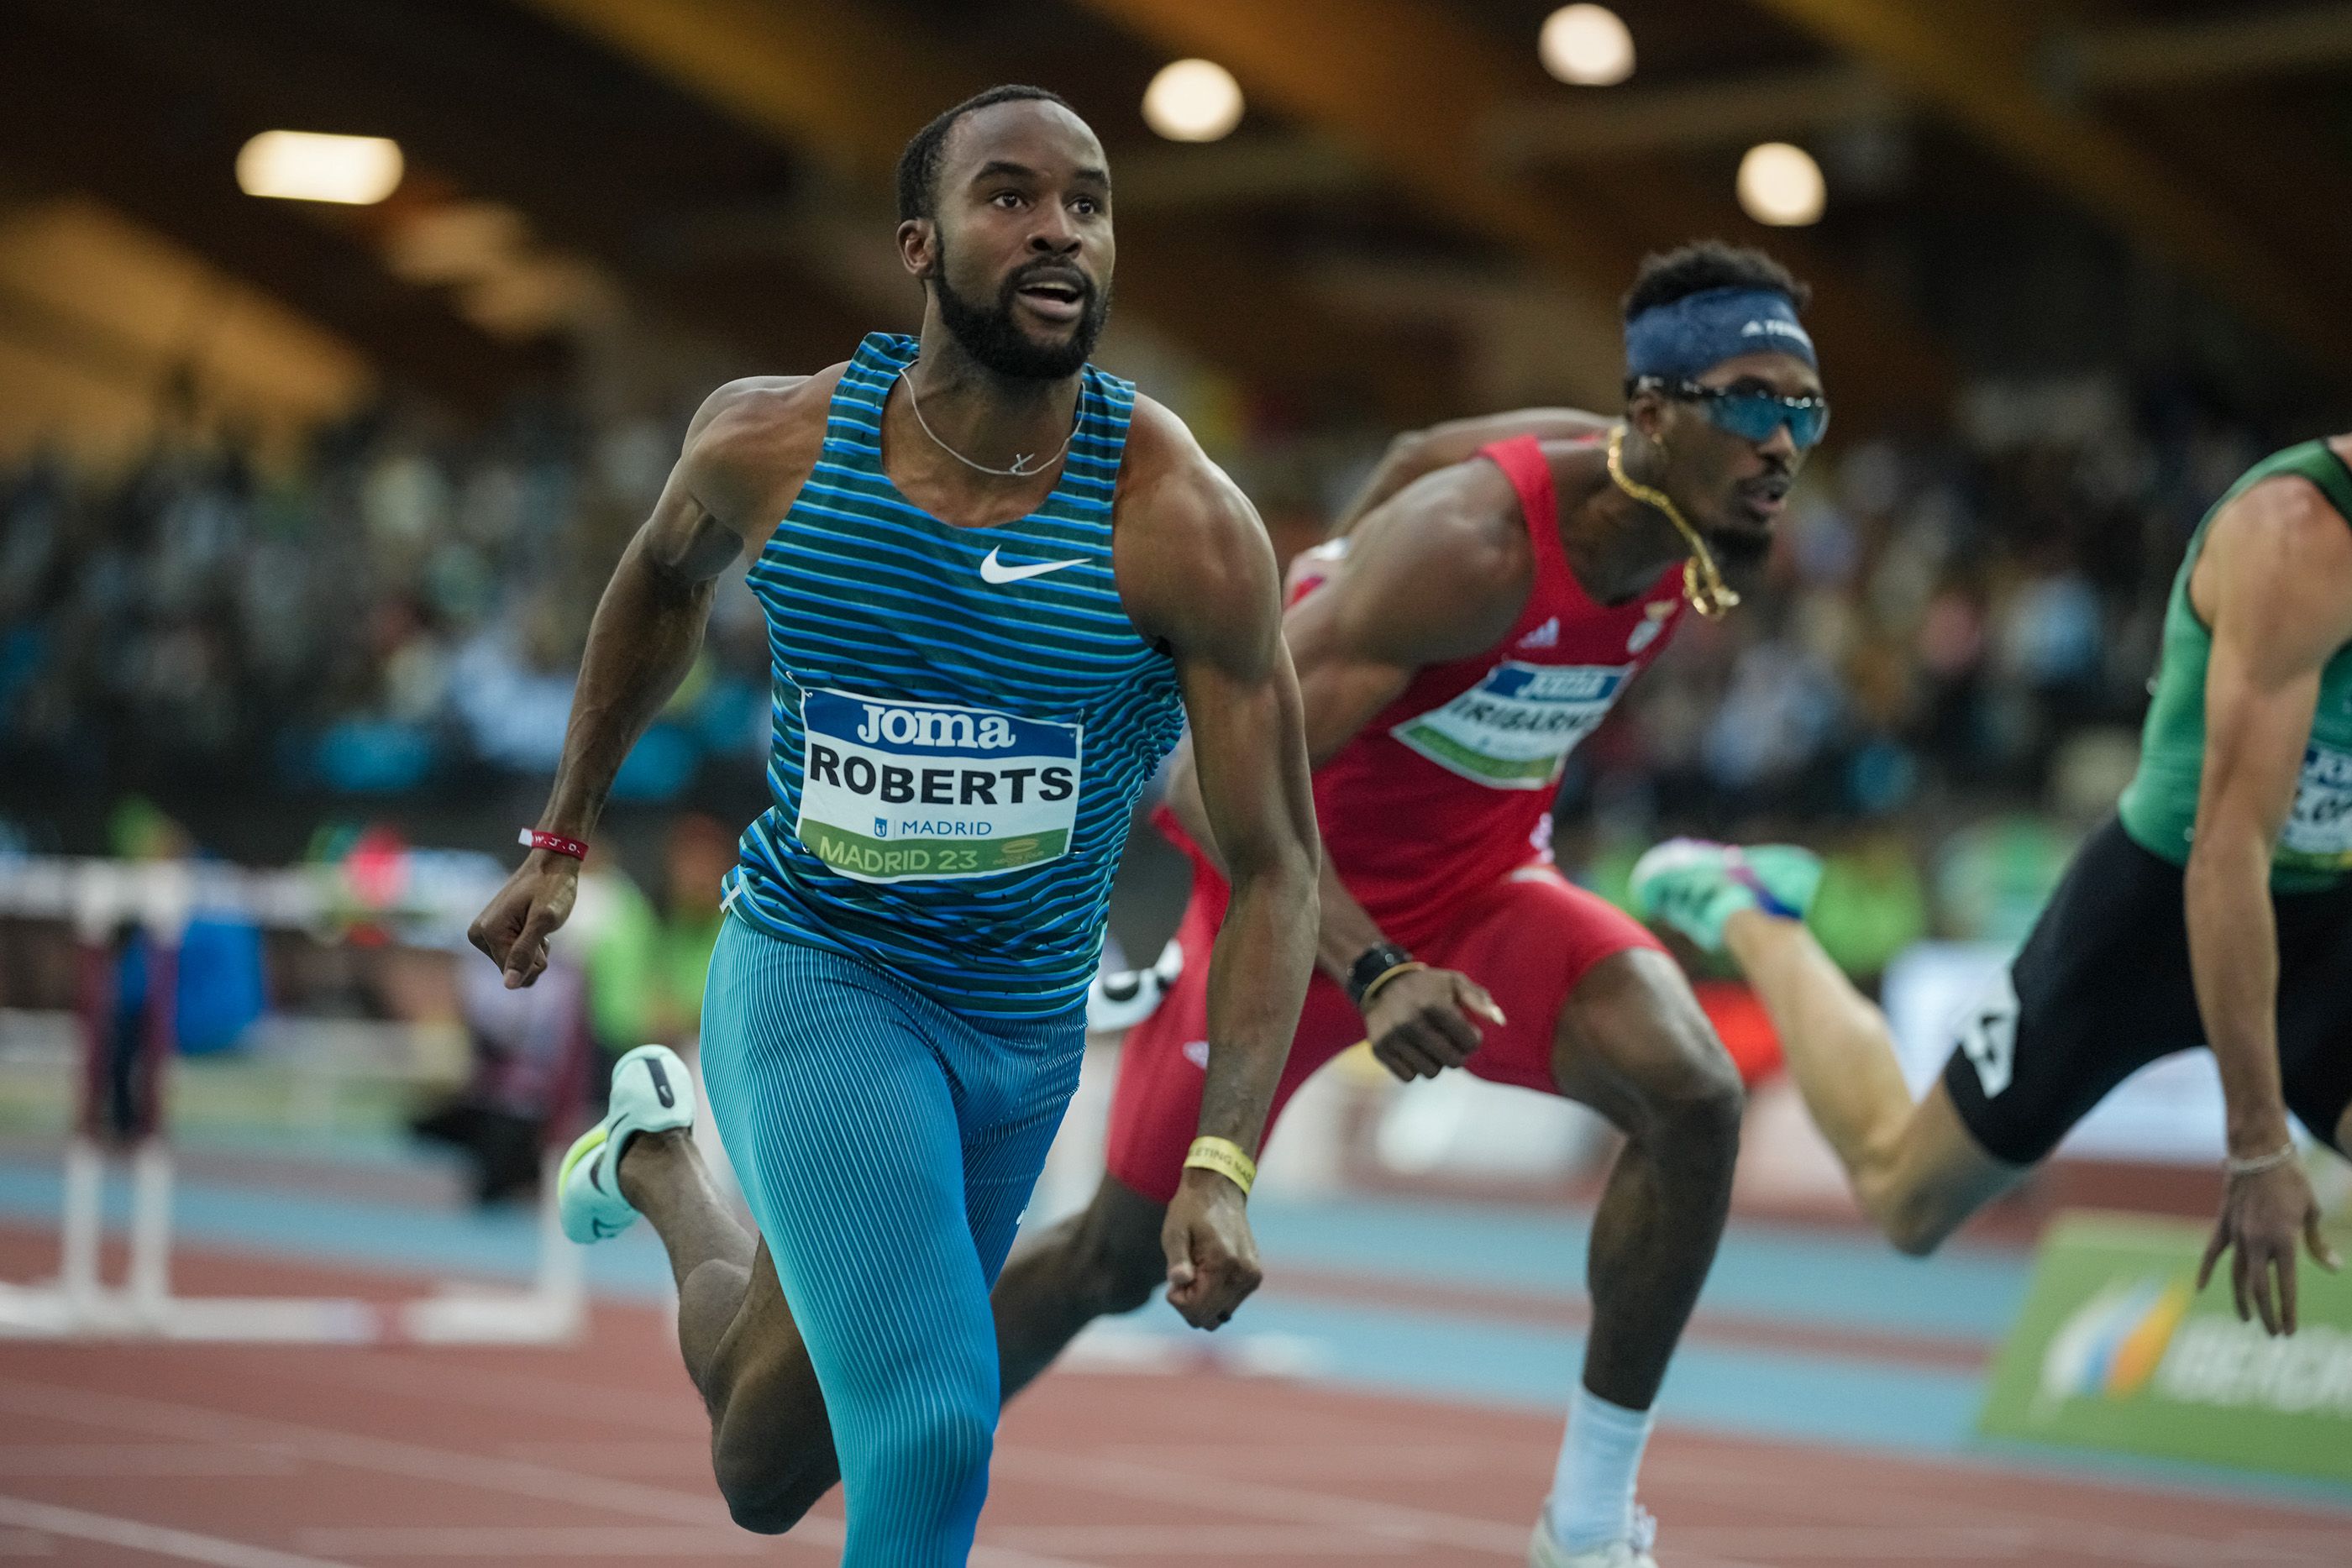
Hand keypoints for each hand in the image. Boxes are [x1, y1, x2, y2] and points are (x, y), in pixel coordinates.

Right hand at [467, 852, 579, 988]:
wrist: (552, 864)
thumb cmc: (552, 888)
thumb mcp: (544, 921)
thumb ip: (525, 953)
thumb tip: (508, 985)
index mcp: (488, 932)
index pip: (513, 973)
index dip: (537, 960)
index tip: (543, 936)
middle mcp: (479, 935)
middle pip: (512, 972)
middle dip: (534, 957)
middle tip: (542, 929)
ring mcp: (484, 934)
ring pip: (515, 965)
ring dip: (534, 951)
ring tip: (538, 925)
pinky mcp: (492, 933)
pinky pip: (513, 955)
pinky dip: (529, 946)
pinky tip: (533, 925)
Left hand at [1161, 1166, 1261, 1329]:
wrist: (1219, 1189)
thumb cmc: (1191, 1210)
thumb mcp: (1175, 1231)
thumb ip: (1177, 1259)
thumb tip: (1180, 1281)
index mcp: (1224, 1264)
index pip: (1198, 1311)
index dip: (1178, 1300)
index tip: (1174, 1278)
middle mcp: (1244, 1275)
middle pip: (1209, 1318)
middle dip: (1190, 1303)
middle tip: (1184, 1273)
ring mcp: (1252, 1277)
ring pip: (1220, 1314)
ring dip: (1203, 1300)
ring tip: (1197, 1270)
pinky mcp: (1254, 1276)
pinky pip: (1230, 1303)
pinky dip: (1215, 1295)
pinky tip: (1209, 1271)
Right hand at [1363, 967, 1504, 1081]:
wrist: (1381, 983)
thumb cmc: (1426, 986)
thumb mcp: (1454, 982)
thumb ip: (1479, 1000)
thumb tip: (1500, 1021)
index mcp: (1434, 1005)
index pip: (1469, 1042)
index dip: (1474, 1041)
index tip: (1469, 1034)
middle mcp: (1412, 1022)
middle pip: (1452, 1062)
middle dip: (1457, 1055)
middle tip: (1451, 1043)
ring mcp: (1394, 1038)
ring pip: (1430, 1073)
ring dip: (1435, 1062)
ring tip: (1431, 1046)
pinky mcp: (1380, 1050)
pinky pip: (1408, 1077)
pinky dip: (1414, 1068)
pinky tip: (1414, 1051)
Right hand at [2198, 1157, 2340, 1334]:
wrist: (2259, 1152)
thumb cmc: (2292, 1180)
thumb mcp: (2312, 1211)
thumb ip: (2317, 1243)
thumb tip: (2333, 1268)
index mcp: (2284, 1239)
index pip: (2286, 1287)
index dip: (2289, 1312)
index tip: (2290, 1332)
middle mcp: (2257, 1241)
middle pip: (2258, 1289)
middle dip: (2268, 1315)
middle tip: (2275, 1334)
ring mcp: (2236, 1233)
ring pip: (2236, 1276)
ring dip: (2243, 1301)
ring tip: (2248, 1320)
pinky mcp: (2223, 1224)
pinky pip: (2212, 1253)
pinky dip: (2206, 1272)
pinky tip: (2200, 1288)